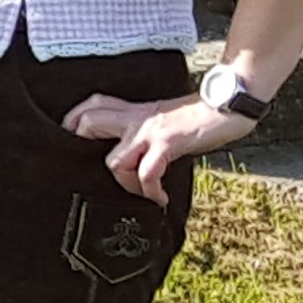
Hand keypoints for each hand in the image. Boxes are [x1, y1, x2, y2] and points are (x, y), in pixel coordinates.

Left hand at [67, 93, 251, 198]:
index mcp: (134, 110)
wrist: (229, 103)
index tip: (73, 142)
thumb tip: (133, 151)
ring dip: (125, 183)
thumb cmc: (199, 115)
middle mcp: (136, 117)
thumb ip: (144, 128)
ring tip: (141, 192)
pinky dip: (150, 191)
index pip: (92, 105)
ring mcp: (149, 130)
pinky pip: (146, 173)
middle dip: (81, 148)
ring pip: (114, 159)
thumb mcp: (162, 117)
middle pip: (88, 122)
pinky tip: (160, 198)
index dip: (74, 121)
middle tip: (92, 172)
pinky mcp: (167, 142)